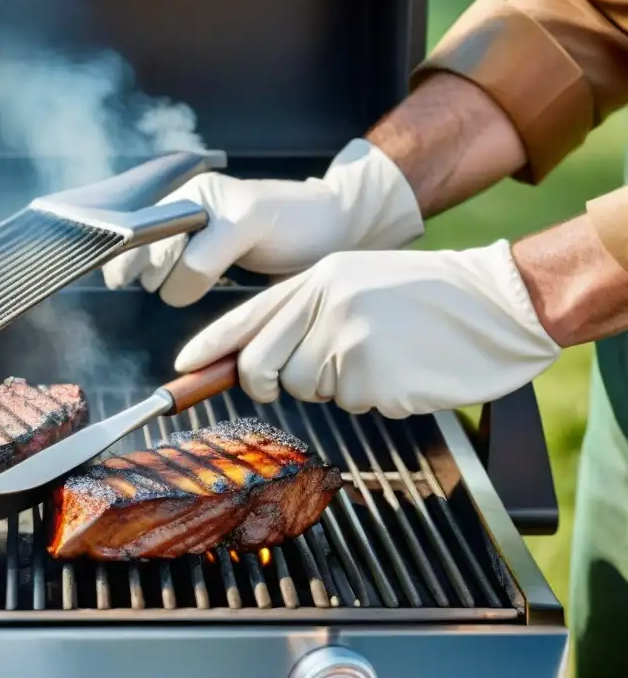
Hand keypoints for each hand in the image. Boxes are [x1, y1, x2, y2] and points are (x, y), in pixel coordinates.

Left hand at [101, 139, 424, 306]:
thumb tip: (118, 272)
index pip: (123, 234)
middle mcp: (192, 192)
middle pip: (141, 253)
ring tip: (215, 269)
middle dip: (159, 278)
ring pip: (167, 263)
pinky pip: (198, 263)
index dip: (120, 262)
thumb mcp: (210, 244)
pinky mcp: (244, 213)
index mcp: (180, 197)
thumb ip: (167, 253)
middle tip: (198, 272)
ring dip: (182, 287)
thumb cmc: (272, 240)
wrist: (334, 220)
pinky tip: (221, 278)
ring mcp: (218, 198)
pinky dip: (198, 284)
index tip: (126, 280)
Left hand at [174, 241, 560, 418]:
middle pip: (260, 365)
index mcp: (318, 278)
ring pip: (304, 389)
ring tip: (378, 357)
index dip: (208, 349)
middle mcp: (324, 304)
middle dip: (268, 384)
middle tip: (305, 376)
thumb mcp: (358, 281)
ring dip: (334, 386)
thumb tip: (255, 356)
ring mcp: (346, 339)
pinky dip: (370, 398)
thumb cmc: (431, 296)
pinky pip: (348, 404)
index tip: (181, 370)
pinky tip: (400, 370)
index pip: (245, 318)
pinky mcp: (372, 375)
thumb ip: (306, 310)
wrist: (500, 302)